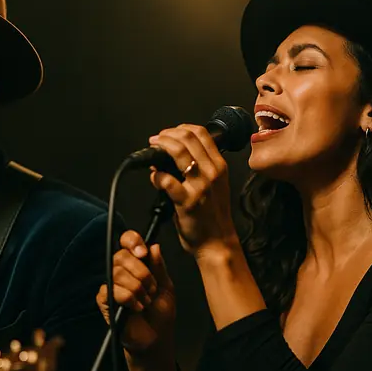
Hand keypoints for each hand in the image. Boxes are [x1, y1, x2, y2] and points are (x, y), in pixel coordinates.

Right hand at [96, 230, 175, 358]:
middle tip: (152, 288)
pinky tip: (136, 307)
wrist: (156, 337)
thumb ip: (159, 266)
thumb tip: (154, 246)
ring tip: (146, 301)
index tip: (143, 252)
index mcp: (136, 263)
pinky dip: (128, 298)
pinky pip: (111, 290)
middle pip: (121, 256)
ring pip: (118, 273)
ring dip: (137, 288)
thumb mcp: (166, 285)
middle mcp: (121, 271)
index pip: (127, 241)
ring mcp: (111, 285)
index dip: (132, 241)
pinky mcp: (104, 300)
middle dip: (141, 272)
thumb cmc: (161, 312)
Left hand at [148, 124, 239, 255]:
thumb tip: (172, 155)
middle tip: (156, 139)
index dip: (181, 128)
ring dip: (160, 147)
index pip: (201, 133)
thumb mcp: (214, 185)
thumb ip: (198, 168)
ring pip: (178, 152)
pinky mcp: (186, 201)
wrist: (216, 242)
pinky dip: (156, 175)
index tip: (170, 133)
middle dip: (167, 134)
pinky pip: (166, 180)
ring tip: (152, 149)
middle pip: (188, 138)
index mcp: (219, 166)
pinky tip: (154, 177)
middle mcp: (211, 172)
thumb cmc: (212, 215)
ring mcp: (200, 186)